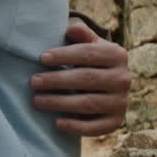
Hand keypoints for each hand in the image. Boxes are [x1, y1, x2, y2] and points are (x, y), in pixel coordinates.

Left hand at [30, 20, 130, 135]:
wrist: (106, 83)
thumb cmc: (88, 59)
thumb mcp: (88, 43)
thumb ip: (81, 34)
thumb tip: (71, 29)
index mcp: (117, 55)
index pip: (89, 54)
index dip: (64, 55)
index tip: (41, 58)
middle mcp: (123, 79)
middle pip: (87, 79)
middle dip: (57, 80)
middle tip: (32, 81)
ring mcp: (121, 102)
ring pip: (89, 103)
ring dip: (60, 103)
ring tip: (36, 100)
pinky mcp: (116, 121)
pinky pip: (96, 127)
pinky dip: (76, 127)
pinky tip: (56, 123)